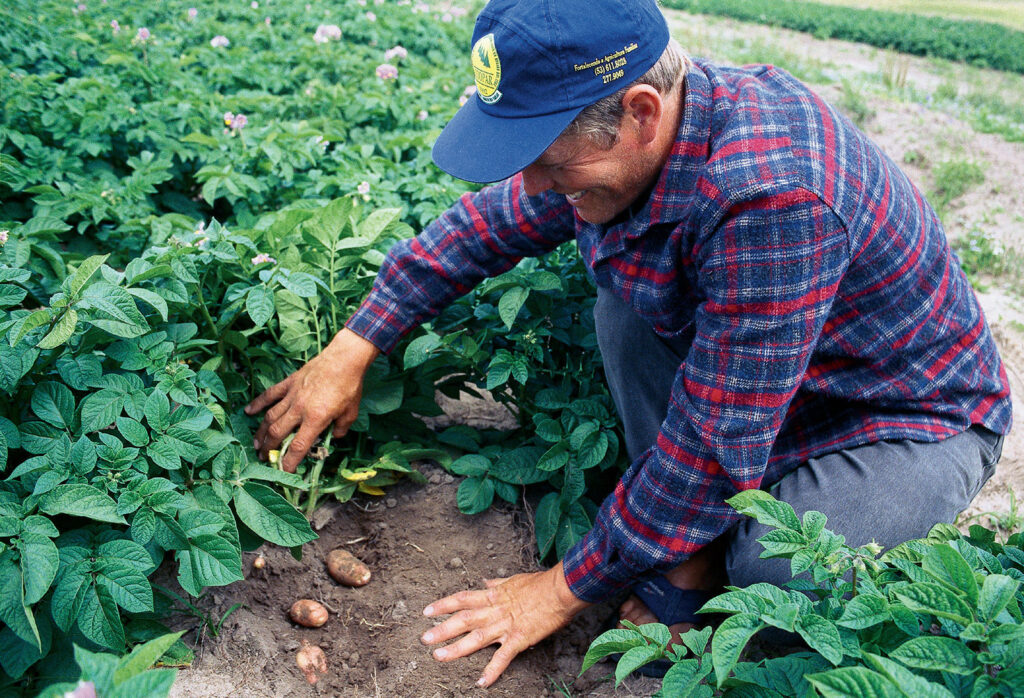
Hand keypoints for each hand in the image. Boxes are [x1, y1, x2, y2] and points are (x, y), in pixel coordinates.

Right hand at [245, 328, 379, 471]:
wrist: (344, 358)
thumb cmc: (350, 386)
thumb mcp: (351, 413)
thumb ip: (340, 429)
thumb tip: (333, 438)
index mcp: (315, 419)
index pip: (297, 446)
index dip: (289, 462)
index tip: (284, 472)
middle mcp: (299, 409)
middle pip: (277, 433)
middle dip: (268, 449)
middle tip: (264, 458)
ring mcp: (292, 395)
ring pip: (270, 417)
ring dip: (261, 433)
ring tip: (256, 444)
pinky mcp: (289, 383)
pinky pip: (269, 395)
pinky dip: (258, 403)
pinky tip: (248, 412)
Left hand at [420, 562, 590, 687]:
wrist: (560, 590)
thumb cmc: (540, 583)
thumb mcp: (514, 580)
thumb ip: (497, 584)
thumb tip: (485, 583)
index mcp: (492, 596)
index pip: (462, 599)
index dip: (443, 605)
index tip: (427, 611)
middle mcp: (494, 610)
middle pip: (463, 620)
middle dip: (442, 629)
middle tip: (424, 638)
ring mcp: (505, 626)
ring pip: (476, 638)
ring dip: (456, 648)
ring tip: (439, 657)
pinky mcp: (519, 639)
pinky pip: (503, 658)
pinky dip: (492, 671)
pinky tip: (482, 682)